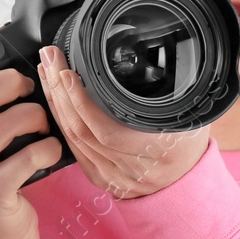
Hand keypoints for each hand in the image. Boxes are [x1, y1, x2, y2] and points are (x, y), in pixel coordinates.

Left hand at [37, 44, 209, 199]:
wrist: (189, 179)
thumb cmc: (190, 143)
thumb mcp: (191, 115)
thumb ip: (173, 94)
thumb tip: (158, 58)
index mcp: (161, 151)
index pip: (108, 130)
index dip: (81, 101)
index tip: (68, 72)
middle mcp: (135, 170)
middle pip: (83, 131)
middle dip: (59, 91)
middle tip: (50, 59)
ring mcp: (116, 178)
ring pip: (74, 139)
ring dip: (55, 103)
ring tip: (47, 71)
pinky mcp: (102, 179)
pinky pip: (74, 149)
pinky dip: (61, 122)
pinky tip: (54, 100)